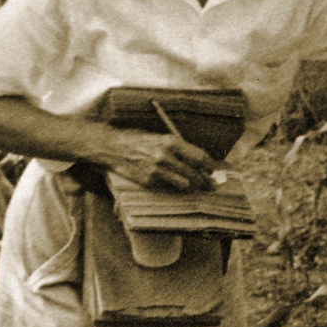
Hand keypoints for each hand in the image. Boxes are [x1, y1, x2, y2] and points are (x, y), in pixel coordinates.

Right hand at [97, 128, 215, 190]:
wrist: (113, 146)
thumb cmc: (137, 139)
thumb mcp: (159, 137)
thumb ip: (177, 148)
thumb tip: (195, 160)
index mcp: (171, 141)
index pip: (199, 156)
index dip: (209, 166)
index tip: (213, 170)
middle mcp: (166, 156)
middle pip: (195, 173)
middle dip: (205, 181)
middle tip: (211, 185)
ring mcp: (157, 170)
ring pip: (184, 184)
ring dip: (192, 187)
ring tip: (197, 188)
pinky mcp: (149, 182)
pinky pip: (167, 188)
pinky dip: (173, 189)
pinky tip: (176, 187)